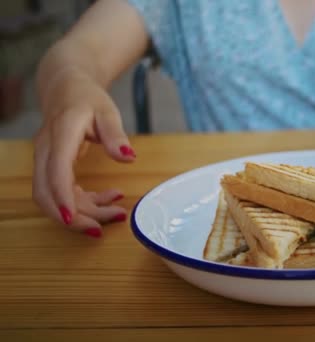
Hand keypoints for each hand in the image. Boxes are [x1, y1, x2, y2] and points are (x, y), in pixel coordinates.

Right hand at [33, 69, 133, 236]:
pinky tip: (111, 198)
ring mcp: (45, 160)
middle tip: (100, 229)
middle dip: (71, 216)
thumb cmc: (87, 98)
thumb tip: (128, 157)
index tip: (72, 219)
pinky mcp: (52, 167)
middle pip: (46, 192)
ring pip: (52, 197)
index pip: (55, 171)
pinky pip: (63, 192)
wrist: (67, 88)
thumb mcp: (107, 111)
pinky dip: (85, 201)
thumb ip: (116, 135)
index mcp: (60, 134)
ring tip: (116, 213)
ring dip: (81, 212)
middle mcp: (46, 150)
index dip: (62, 197)